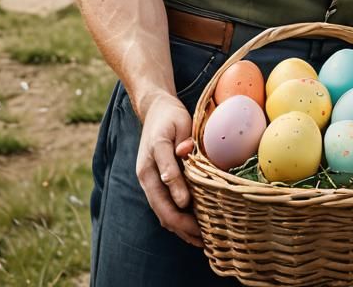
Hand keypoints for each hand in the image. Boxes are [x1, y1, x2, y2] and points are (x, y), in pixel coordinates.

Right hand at [135, 92, 202, 247]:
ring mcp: (148, 181)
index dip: (179, 200)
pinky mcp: (153, 185)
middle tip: (205, 238)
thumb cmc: (171, 117)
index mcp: (154, 156)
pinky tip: (192, 230)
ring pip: (161, 212)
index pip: (165, 184)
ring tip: (202, 241)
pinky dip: (176, 222)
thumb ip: (180, 146)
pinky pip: (162, 208)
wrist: (156, 111)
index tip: (194, 212)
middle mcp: (147, 173)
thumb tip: (183, 161)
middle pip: (161, 208)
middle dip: (182, 226)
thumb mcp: (178, 125)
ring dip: (180, 229)